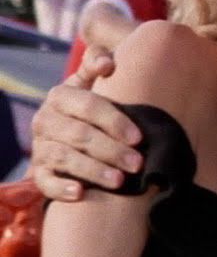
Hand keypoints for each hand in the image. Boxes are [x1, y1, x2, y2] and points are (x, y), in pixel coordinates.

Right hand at [30, 46, 143, 200]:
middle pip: (79, 135)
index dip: (115, 121)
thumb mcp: (91, 80)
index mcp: (60, 95)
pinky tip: (81, 193)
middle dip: (112, 150)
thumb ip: (97, 63)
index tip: (139, 137)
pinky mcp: (38, 172)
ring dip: (93, 171)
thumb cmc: (90, 103)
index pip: (88, 106)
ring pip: (65, 159)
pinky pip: (45, 182)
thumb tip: (107, 63)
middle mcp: (45, 120)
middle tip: (138, 163)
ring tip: (120, 181)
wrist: (68, 128)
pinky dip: (61, 188)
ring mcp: (40, 147)